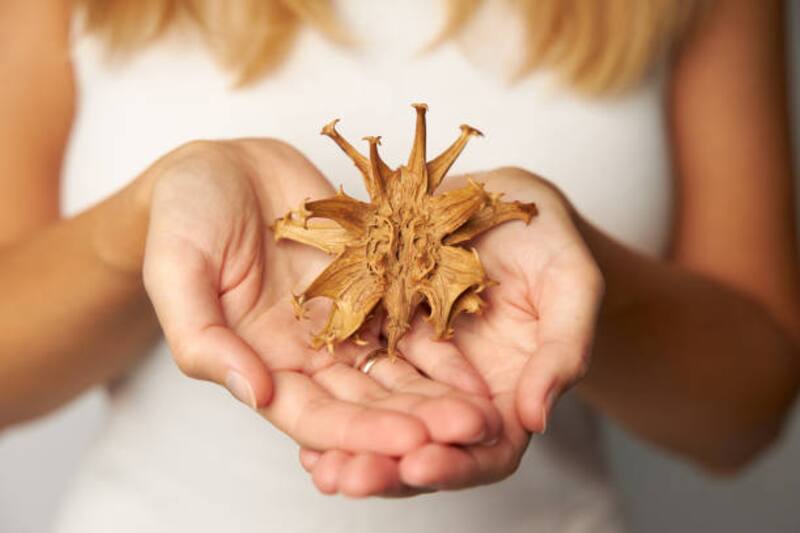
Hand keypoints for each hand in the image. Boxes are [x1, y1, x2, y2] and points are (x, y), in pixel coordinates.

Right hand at [142, 139, 502, 457]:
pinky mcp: (372, 281)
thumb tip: (253, 392)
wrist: (222, 167)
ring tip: (485, 405)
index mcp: (261, 362)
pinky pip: (411, 314)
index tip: (410, 444)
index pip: (314, 415)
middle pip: (369, 399)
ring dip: (440, 389)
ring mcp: (344, 317)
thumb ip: (203, 337)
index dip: (362, 432)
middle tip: (471, 430)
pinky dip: (443, 337)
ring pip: (398, 366)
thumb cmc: (184, 218)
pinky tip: (478, 352)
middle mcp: (309, 352)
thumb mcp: (175, 272)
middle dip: (418, 419)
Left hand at [300, 167, 602, 494]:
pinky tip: (291, 402)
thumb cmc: (550, 240)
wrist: (500, 195)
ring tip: (316, 463)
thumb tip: (536, 417)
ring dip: (346, 442)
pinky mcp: (380, 328)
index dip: (456, 465)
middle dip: (384, 466)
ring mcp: (415, 361)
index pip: (487, 451)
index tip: (419, 466)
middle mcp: (456, 388)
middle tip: (345, 477)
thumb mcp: (572, 286)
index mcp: (510, 393)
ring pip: (380, 414)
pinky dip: (326, 389)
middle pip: (423, 445)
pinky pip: (351, 364)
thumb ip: (563, 349)